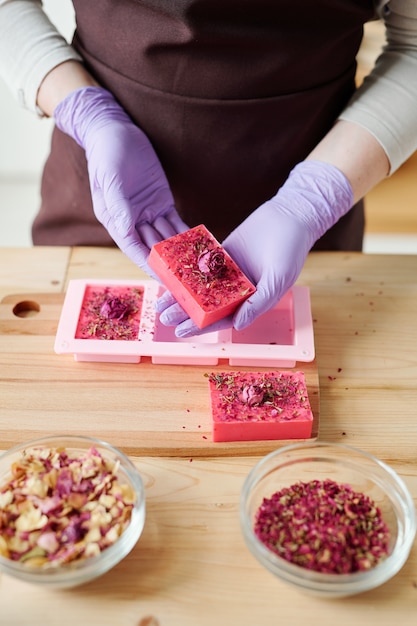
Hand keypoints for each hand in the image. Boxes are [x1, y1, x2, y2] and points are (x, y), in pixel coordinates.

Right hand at [53, 86, 188, 274]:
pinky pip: (175, 223)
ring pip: (166, 238)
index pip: (133, 247)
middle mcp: (131, 221)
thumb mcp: (110, 179)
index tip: (163, 277)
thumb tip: (125, 230)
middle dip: (168, 263)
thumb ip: (118, 205)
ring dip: (180, 252)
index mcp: (114, 220)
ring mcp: (147, 213)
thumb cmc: (106, 153)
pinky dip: (186, 234)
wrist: (116, 131)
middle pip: (151, 247)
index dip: (148, 263)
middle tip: (186, 278)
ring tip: (197, 266)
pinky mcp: (161, 203)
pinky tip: (199, 245)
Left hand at [157, 160, 352, 335]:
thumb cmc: (291, 250)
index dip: (202, 327)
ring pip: (200, 287)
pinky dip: (186, 271)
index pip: (222, 319)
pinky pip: (201, 265)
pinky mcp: (222, 254)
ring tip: (161, 300)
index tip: (182, 331)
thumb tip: (237, 326)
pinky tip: (169, 274)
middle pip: (206, 305)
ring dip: (181, 294)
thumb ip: (258, 303)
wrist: (291, 216)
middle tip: (163, 317)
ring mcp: (228, 272)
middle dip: (185, 312)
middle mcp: (238, 290)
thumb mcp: (278, 279)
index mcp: (251, 302)